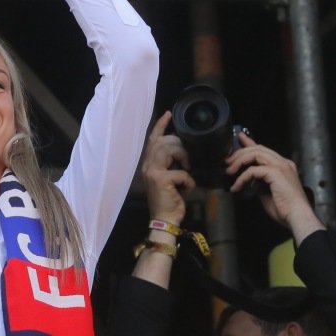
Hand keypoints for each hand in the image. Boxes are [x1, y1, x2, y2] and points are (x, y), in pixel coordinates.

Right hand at [140, 111, 193, 226]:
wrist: (164, 221)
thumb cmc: (169, 201)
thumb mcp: (169, 179)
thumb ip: (172, 165)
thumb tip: (186, 154)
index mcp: (149, 164)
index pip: (153, 139)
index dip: (161, 125)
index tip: (169, 114)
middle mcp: (147, 165)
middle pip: (164, 141)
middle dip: (179, 145)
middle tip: (187, 159)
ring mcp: (152, 171)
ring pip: (170, 149)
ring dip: (183, 158)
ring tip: (188, 168)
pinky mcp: (161, 179)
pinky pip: (181, 171)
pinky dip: (188, 181)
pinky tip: (187, 189)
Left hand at [226, 133, 323, 242]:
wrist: (297, 216)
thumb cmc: (285, 210)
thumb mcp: (268, 193)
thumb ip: (260, 183)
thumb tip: (248, 181)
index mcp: (284, 165)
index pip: (264, 150)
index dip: (250, 142)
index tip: (239, 138)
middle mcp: (283, 162)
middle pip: (258, 148)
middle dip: (240, 153)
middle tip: (228, 162)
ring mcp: (281, 166)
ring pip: (255, 154)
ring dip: (239, 161)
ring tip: (229, 172)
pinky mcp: (276, 172)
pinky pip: (253, 170)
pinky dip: (242, 178)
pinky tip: (237, 186)